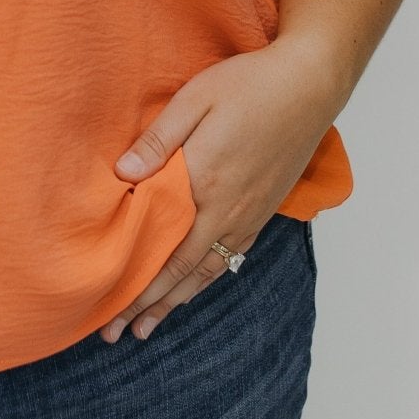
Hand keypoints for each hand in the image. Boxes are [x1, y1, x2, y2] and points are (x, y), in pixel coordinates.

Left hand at [100, 38, 338, 343]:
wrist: (310, 84)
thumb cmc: (249, 84)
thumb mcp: (194, 99)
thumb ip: (158, 140)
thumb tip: (123, 176)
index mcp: (205, 185)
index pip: (163, 250)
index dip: (135, 285)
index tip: (108, 311)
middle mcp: (229, 210)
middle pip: (182, 271)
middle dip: (149, 305)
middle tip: (118, 334)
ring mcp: (250, 213)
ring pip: (208, 270)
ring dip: (177, 300)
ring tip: (151, 325)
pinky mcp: (265, 208)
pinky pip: (231, 256)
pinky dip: (206, 279)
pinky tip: (195, 285)